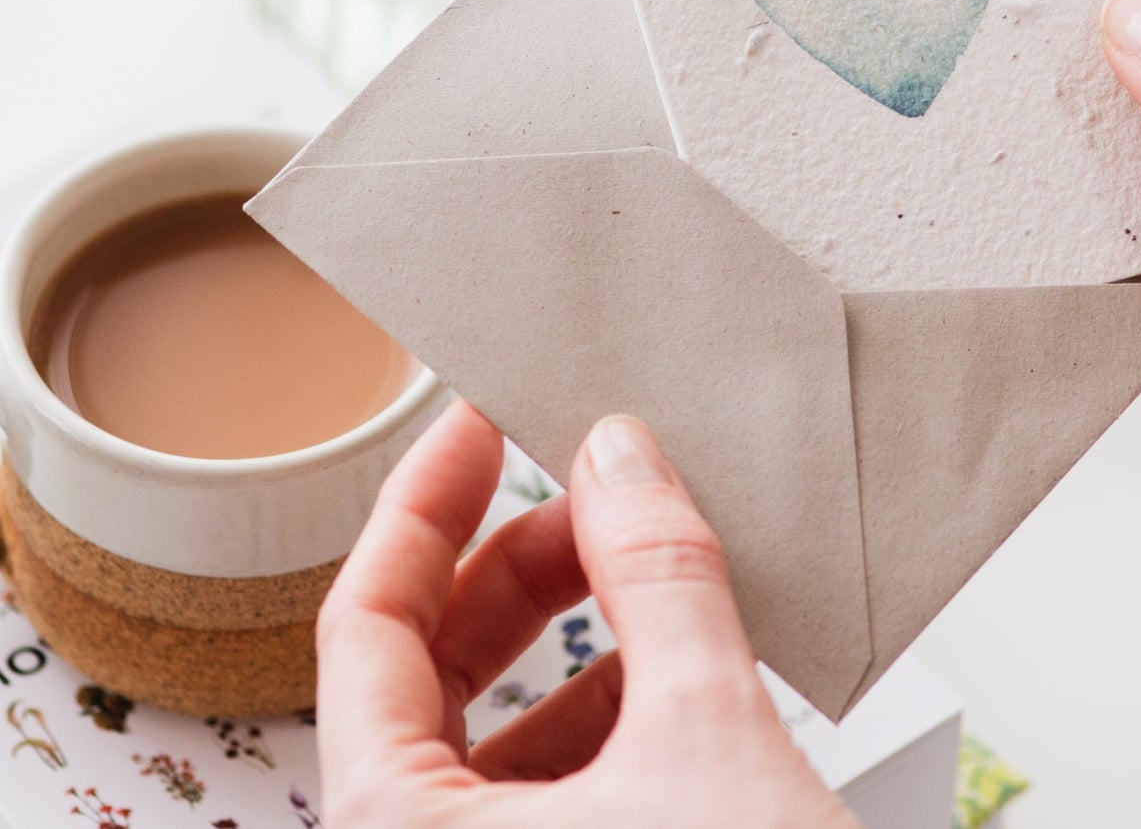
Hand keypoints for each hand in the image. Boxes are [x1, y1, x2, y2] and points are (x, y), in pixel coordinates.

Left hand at [316, 402, 855, 828]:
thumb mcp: (704, 736)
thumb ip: (656, 576)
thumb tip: (620, 455)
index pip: (366, 626)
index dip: (424, 505)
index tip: (480, 422)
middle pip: (429, 674)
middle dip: (521, 566)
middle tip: (599, 492)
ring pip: (498, 734)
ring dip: (576, 635)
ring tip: (654, 568)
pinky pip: (553, 787)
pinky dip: (610, 708)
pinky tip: (677, 663)